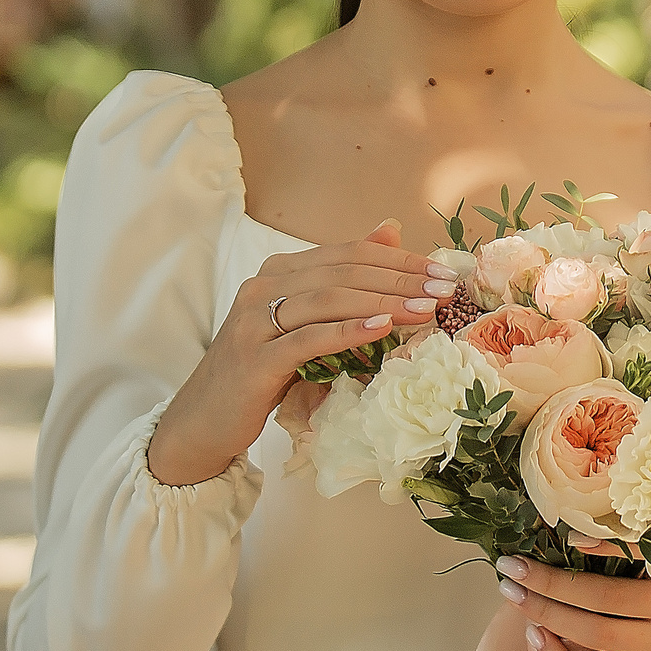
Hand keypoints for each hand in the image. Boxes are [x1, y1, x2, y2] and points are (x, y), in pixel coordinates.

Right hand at [146, 218, 458, 486]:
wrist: (203, 420)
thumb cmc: (261, 373)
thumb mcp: (305, 324)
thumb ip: (343, 280)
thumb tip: (392, 229)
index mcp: (278, 272)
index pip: (348, 255)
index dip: (399, 260)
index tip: (443, 273)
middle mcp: (263, 286)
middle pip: (343, 272)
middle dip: (401, 278)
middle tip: (446, 289)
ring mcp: (255, 321)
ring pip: (329, 299)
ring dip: (384, 301)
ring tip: (426, 309)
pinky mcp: (255, 358)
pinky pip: (309, 338)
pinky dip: (349, 330)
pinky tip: (382, 327)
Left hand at [499, 543, 650, 650]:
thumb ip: (639, 549)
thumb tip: (575, 535)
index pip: (644, 555)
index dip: (607, 547)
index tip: (569, 537)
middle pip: (606, 599)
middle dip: (552, 584)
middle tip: (513, 569)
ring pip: (599, 638)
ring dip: (550, 619)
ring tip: (517, 601)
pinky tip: (537, 642)